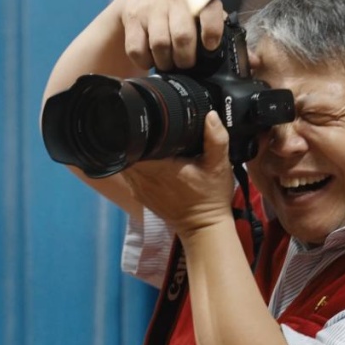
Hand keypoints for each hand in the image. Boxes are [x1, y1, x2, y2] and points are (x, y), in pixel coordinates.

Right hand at [113, 0, 225, 71]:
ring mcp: (151, 8)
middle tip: (185, 63)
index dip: (212, 30)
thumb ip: (224, 32)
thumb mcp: (200, 11)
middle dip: (186, 59)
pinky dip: (144, 61)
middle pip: (183, 36)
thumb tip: (254, 60)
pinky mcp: (132, 18)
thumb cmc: (179, 7)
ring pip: (160, 45)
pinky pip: (137, 49)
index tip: (210, 46)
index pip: (209, 10)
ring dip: (165, 62)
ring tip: (168, 62)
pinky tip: (150, 57)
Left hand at [121, 112, 234, 236]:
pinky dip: (135, 163)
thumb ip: (216, 140)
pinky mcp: (139, 194)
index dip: (139, 128)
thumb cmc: (211, 198)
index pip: (135, 142)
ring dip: (133, 150)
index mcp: (160, 167)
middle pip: (126, 149)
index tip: (150, 120)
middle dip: (136, 137)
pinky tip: (149, 159)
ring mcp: (138, 188)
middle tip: (151, 128)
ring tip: (148, 141)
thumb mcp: (219, 167)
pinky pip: (129, 173)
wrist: (203, 228)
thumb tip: (211, 116)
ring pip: (125, 161)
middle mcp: (144, 178)